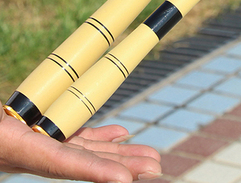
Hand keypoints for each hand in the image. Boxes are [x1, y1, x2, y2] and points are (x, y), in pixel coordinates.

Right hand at [0, 106, 160, 182]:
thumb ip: (23, 137)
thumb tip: (18, 136)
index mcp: (14, 148)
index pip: (59, 163)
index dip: (93, 172)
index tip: (124, 182)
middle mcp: (30, 151)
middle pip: (83, 162)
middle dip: (120, 168)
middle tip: (155, 169)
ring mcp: (37, 143)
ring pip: (85, 148)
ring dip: (118, 153)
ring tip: (150, 158)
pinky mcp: (39, 133)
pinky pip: (73, 137)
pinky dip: (98, 136)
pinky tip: (121, 133)